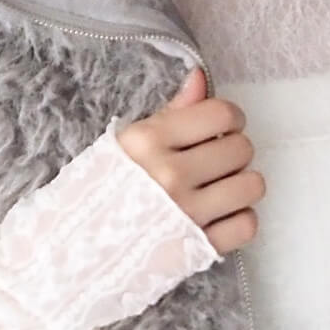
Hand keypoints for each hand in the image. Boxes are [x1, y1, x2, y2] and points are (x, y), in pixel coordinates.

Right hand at [116, 66, 265, 255]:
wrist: (77, 251)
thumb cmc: (103, 193)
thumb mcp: (128, 145)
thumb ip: (172, 112)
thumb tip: (201, 78)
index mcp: (148, 141)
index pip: (221, 114)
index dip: (230, 119)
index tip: (222, 129)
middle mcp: (169, 175)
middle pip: (241, 148)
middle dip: (233, 152)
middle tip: (215, 162)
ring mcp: (187, 213)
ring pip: (252, 185)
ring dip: (240, 185)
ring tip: (219, 189)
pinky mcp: (199, 247)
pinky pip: (248, 224)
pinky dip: (239, 220)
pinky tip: (219, 216)